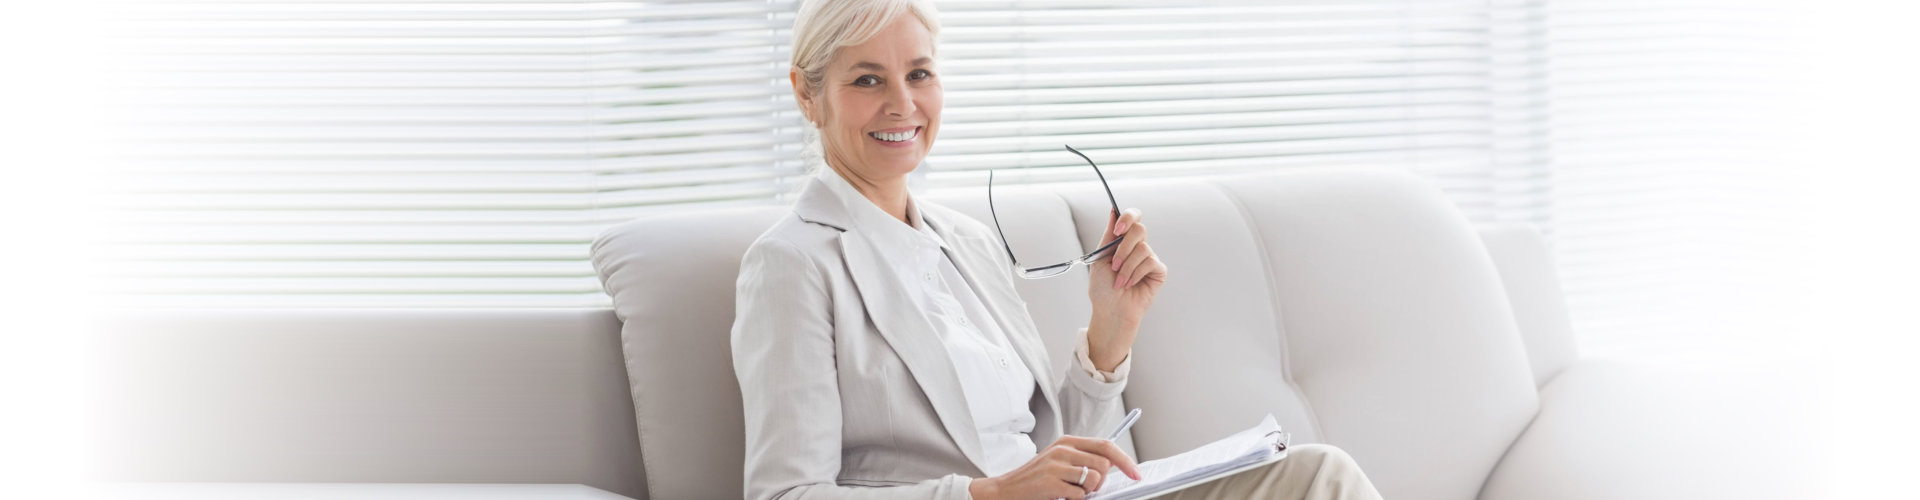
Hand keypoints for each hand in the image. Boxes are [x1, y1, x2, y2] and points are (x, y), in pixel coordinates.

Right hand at [968, 436, 1142, 499]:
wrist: (1005, 490)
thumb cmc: (1035, 480)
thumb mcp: (1059, 462)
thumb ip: (1084, 460)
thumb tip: (1115, 466)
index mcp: (1067, 442)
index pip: (1106, 446)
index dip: (1125, 460)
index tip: (1136, 474)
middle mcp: (1063, 450)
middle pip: (1104, 465)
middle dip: (1101, 482)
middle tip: (1084, 489)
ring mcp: (1056, 465)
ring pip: (1094, 480)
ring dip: (1087, 492)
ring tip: (1069, 492)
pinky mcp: (1051, 482)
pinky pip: (1080, 495)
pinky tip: (1060, 497)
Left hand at [1085, 208, 1166, 370]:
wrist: (1110, 310)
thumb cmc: (1103, 288)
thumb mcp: (1100, 258)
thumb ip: (1108, 235)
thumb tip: (1113, 211)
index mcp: (1123, 241)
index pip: (1133, 217)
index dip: (1128, 218)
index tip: (1117, 230)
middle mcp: (1137, 247)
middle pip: (1139, 229)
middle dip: (1123, 248)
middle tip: (1114, 265)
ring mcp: (1149, 258)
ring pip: (1143, 248)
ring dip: (1127, 266)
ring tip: (1120, 281)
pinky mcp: (1158, 271)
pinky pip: (1150, 262)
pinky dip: (1136, 274)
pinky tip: (1130, 284)